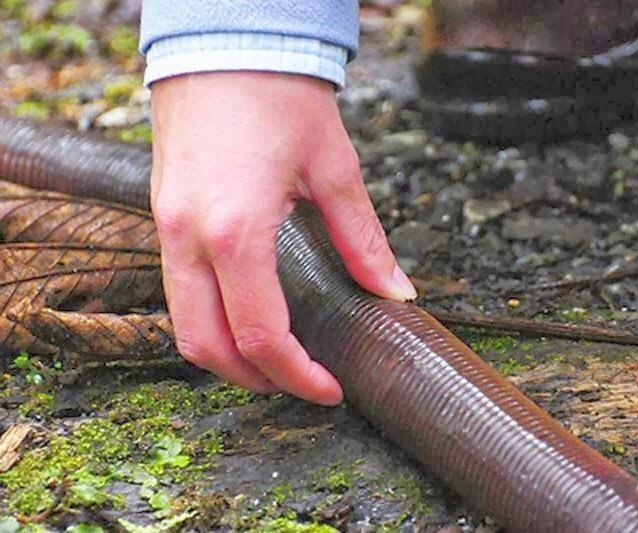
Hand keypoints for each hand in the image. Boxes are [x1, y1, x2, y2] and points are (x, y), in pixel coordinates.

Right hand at [150, 72, 416, 404]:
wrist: (226, 42)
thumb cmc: (280, 93)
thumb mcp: (335, 169)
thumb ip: (364, 241)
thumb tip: (394, 293)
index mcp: (237, 231)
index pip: (261, 335)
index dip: (297, 376)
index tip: (329, 389)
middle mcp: (189, 238)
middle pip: (207, 346)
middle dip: (256, 379)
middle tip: (303, 383)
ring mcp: (167, 228)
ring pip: (184, 324)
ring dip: (227, 355)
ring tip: (276, 359)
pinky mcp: (163, 215)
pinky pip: (176, 291)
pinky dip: (209, 320)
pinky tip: (246, 314)